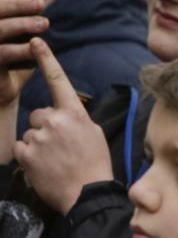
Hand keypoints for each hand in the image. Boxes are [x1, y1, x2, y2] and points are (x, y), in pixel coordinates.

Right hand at [0, 0, 47, 106]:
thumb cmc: (9, 57)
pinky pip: (2, 54)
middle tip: (40, 3)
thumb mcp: (12, 33)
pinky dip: (21, 49)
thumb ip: (16, 15)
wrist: (1, 90)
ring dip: (22, 24)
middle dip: (17, 4)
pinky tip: (36, 46)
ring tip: (44, 22)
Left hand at [14, 39, 112, 214]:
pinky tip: (45, 166)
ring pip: (31, 132)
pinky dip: (30, 156)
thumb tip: (62, 116)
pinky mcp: (26, 153)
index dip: (46, 59)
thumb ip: (75, 119)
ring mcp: (38, 136)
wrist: (87, 194)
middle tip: (61, 147)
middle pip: (40, 114)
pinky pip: (22, 147)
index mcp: (75, 113)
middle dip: (46, 127)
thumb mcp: (93, 134)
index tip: (36, 42)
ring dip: (39, 143)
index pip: (58, 81)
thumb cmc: (95, 165)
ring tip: (55, 160)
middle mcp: (54, 120)